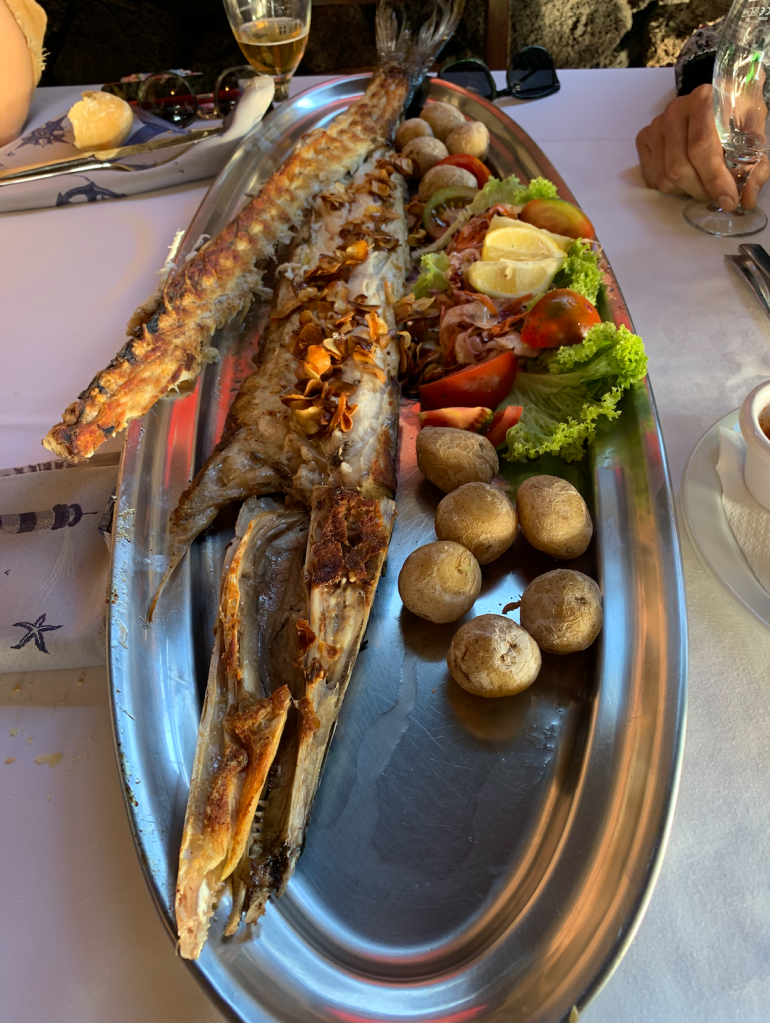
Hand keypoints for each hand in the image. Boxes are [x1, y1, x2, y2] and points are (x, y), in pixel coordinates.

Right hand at [636, 83, 769, 209]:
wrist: (711, 106)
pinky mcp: (644, 138)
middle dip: (699, 190)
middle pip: (678, 168)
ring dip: (685, 191)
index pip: (702, 147)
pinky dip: (669, 187)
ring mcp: (656, 125)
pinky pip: (651, 178)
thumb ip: (755, 169)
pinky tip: (684, 178)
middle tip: (714, 195)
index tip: (728, 200)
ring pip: (664, 178)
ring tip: (700, 184)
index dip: (714, 179)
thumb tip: (746, 200)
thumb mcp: (753, 140)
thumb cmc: (733, 121)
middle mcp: (675, 110)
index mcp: (704, 100)